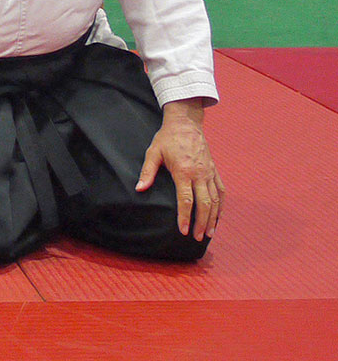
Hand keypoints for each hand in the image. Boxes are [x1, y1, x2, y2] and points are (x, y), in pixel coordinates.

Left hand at [136, 98, 223, 239]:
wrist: (186, 123)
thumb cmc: (167, 138)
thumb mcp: (153, 152)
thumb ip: (147, 172)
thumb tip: (139, 189)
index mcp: (184, 171)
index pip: (186, 200)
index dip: (185, 217)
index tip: (183, 231)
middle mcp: (199, 174)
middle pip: (205, 203)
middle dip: (201, 222)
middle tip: (197, 237)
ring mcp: (209, 172)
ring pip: (216, 199)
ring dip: (213, 217)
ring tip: (209, 233)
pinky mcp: (214, 170)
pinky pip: (221, 190)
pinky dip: (221, 205)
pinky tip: (218, 216)